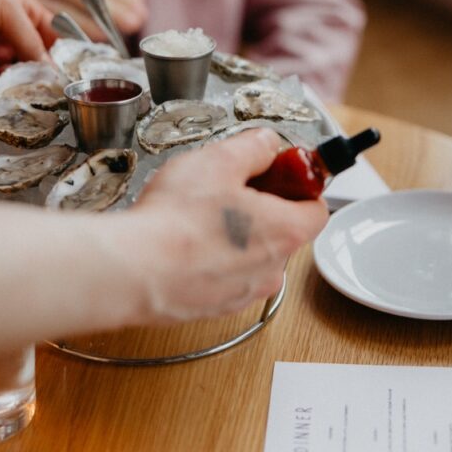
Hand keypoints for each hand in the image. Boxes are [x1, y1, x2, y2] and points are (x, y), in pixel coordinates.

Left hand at [0, 0, 54, 101]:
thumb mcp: (4, 5)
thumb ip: (29, 39)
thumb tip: (53, 70)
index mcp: (20, 15)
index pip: (51, 40)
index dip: (64, 58)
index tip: (78, 78)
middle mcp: (5, 38)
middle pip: (33, 67)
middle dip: (44, 82)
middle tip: (55, 97)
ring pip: (11, 85)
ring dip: (21, 95)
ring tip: (31, 104)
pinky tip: (5, 107)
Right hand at [124, 128, 328, 322]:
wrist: (135, 270)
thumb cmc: (178, 219)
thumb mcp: (220, 160)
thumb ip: (254, 148)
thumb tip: (267, 144)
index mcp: (285, 231)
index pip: (317, 208)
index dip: (299, 185)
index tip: (277, 172)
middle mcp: (272, 269)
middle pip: (282, 230)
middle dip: (260, 206)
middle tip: (226, 186)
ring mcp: (243, 292)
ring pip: (251, 254)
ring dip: (234, 234)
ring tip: (197, 214)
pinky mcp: (214, 306)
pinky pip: (224, 275)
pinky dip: (211, 258)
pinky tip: (183, 240)